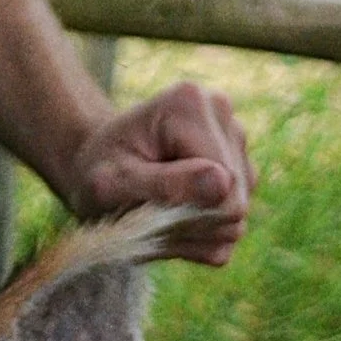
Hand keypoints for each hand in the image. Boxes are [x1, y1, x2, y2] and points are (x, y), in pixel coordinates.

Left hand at [62, 81, 254, 265]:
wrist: (100, 168)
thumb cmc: (97, 172)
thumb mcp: (112, 184)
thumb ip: (164, 185)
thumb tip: (223, 183)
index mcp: (190, 105)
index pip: (222, 183)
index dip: (185, 209)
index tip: (143, 203)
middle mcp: (222, 114)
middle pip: (234, 202)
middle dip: (189, 221)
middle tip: (146, 212)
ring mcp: (237, 142)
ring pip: (236, 219)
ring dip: (192, 230)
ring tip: (156, 210)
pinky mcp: (242, 171)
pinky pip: (232, 226)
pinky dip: (199, 234)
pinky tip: (173, 214)